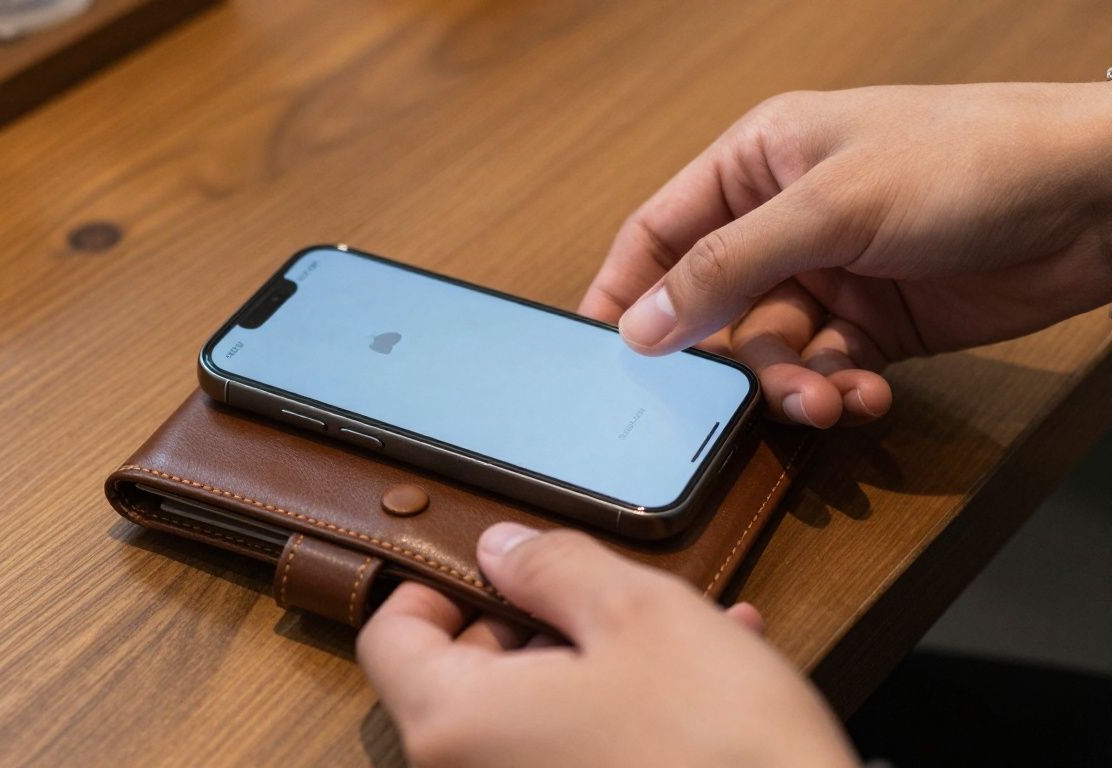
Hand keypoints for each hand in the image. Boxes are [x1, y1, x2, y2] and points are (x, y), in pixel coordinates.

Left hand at [357, 523, 855, 766]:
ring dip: (592, 664)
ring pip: (531, 713)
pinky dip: (616, 714)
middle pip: (462, 677)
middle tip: (602, 592)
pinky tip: (697, 684)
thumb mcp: (637, 614)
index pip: (389, 639)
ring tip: (682, 630)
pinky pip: (573, 754)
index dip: (432, 586)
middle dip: (532, 622)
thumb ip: (552, 566)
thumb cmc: (717, 744)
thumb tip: (499, 549)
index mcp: (457, 723)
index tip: (492, 567)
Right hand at [581, 82, 1111, 426]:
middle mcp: (784, 219)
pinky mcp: (875, 322)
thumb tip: (641, 324)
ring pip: (771, 351)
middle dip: (732, 358)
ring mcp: (831, 273)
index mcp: (756, 162)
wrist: (1098, 197)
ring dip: (792, 384)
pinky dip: (838, 392)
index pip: (660, 232)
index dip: (624, 292)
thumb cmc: (969, 159)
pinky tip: (865, 395)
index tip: (599, 356)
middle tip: (747, 392)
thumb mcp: (831, 207)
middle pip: (716, 309)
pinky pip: (826, 371)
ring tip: (828, 398)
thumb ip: (728, 266)